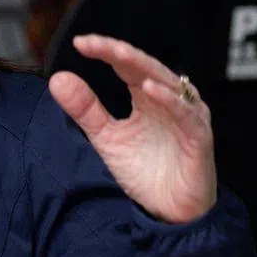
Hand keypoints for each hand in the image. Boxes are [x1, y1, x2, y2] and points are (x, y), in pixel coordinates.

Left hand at [48, 34, 216, 223]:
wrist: (169, 213)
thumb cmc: (144, 171)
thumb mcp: (106, 138)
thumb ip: (85, 109)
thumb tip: (57, 79)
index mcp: (147, 96)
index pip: (126, 65)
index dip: (105, 51)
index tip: (80, 43)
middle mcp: (169, 100)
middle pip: (145, 67)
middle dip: (119, 52)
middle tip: (93, 43)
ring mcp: (187, 117)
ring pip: (167, 84)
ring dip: (143, 68)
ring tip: (119, 54)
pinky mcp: (199, 138)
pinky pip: (186, 115)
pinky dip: (170, 101)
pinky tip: (149, 90)